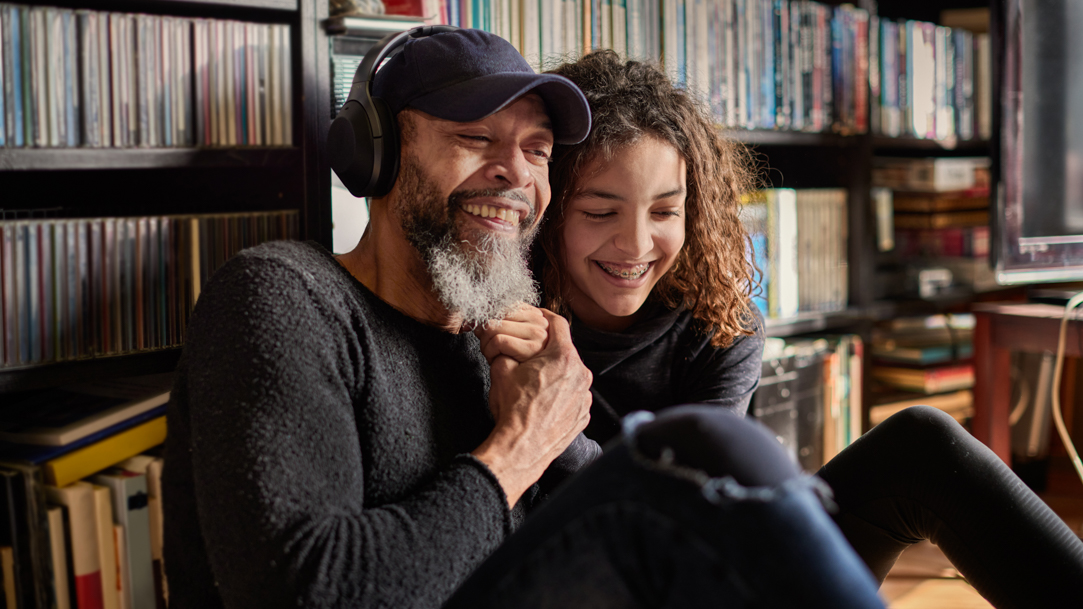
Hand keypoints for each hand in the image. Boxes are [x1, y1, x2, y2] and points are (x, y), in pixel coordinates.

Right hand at [472, 310, 592, 506]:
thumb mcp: (501, 370)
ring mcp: (585, 397)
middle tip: (532, 356)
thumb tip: (501, 341)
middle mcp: (581, 374)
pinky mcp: (583, 415)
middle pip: (566, 352)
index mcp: (563, 357)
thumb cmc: (512, 409)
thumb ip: (506, 348)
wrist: (521, 448)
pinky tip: (544, 403)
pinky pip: (574, 397)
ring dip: (557, 374)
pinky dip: (562, 396)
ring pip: (571, 375)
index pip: (559, 324)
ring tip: (536, 384)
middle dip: (549, 351)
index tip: (539, 317)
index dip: (545, 316)